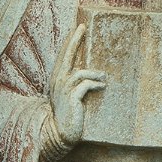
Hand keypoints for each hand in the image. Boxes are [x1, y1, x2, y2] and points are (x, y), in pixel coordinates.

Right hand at [49, 24, 105, 146]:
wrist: (60, 134)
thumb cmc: (67, 117)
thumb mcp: (70, 97)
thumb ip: (76, 85)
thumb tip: (93, 76)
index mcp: (57, 80)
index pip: (63, 56)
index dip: (70, 42)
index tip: (77, 28)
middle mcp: (58, 82)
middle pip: (66, 55)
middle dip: (74, 40)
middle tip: (82, 27)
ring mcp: (64, 89)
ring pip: (80, 72)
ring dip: (95, 74)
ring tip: (104, 78)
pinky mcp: (72, 98)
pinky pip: (85, 85)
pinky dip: (96, 84)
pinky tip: (102, 86)